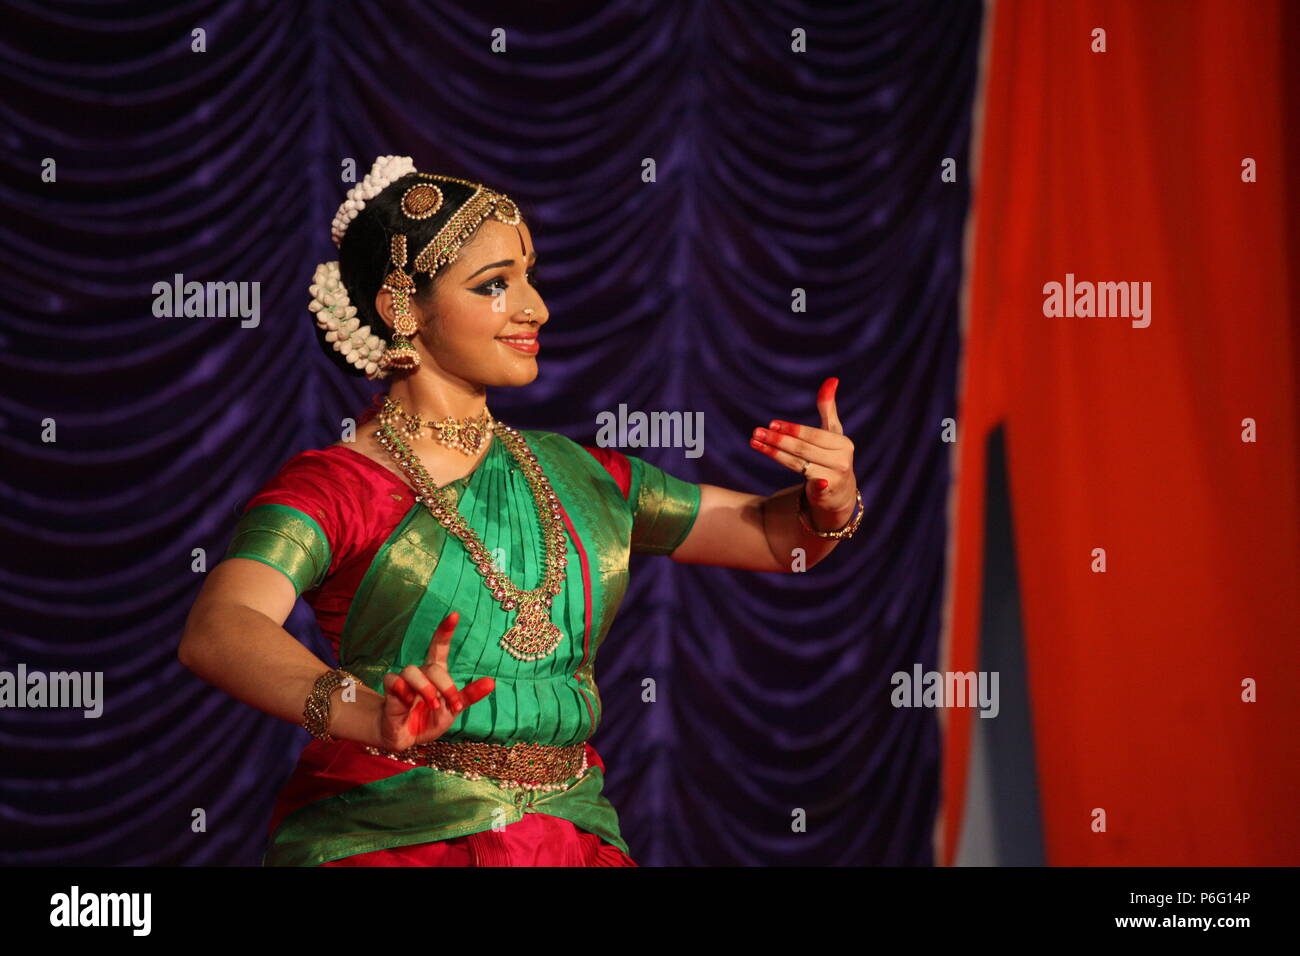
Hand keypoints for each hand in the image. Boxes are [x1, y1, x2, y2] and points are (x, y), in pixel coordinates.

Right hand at [377, 610, 494, 750]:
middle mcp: (420, 673)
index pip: (439, 647)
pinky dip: (402, 691)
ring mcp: (404, 681)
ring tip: (433, 706)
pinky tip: (407, 701)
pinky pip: (394, 681)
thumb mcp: (453, 710)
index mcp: (436, 674)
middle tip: (453, 705)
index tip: (454, 615)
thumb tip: (492, 682)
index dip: (445, 630)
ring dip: (425, 689)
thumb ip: (469, 695)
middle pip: (433, 667)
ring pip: (412, 670)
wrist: (407, 739)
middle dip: (446, 686)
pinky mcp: (390, 690)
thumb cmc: (429, 721)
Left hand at [750, 377, 857, 529]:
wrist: (841, 493)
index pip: (813, 434)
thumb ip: (828, 408)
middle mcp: (842, 460)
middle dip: (778, 439)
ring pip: (799, 464)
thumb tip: (832, 379)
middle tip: (757, 432)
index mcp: (843, 443)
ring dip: (774, 454)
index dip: (792, 429)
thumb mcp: (832, 432)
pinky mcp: (826, 493)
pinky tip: (805, 484)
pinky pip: (812, 485)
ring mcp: (835, 478)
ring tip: (754, 443)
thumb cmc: (832, 456)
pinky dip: (812, 484)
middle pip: (803, 449)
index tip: (771, 423)